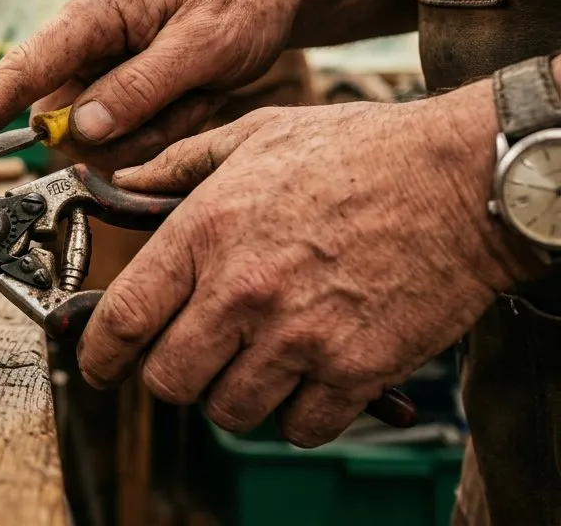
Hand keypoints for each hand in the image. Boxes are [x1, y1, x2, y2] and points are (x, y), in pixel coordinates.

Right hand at [0, 0, 305, 170]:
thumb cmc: (239, 2)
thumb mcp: (202, 46)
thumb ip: (138, 88)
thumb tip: (76, 129)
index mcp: (90, 16)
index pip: (20, 72)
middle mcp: (83, 44)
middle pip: (66, 121)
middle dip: (127, 128)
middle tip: (188, 95)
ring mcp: (100, 73)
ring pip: (101, 138)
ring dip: (155, 127)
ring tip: (197, 87)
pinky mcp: (118, 94)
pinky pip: (127, 140)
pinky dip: (166, 128)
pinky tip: (195, 95)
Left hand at [80, 85, 526, 446]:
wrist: (465, 179)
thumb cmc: (362, 152)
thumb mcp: (256, 135)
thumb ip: (179, 164)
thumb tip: (120, 180)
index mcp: (206, 232)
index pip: (123, 318)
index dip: (98, 356)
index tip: (96, 367)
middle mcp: (243, 291)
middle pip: (168, 379)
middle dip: (171, 377)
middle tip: (190, 359)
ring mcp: (299, 336)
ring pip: (229, 410)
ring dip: (234, 396)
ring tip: (256, 362)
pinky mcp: (354, 370)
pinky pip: (298, 427)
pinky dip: (296, 415)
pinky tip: (307, 379)